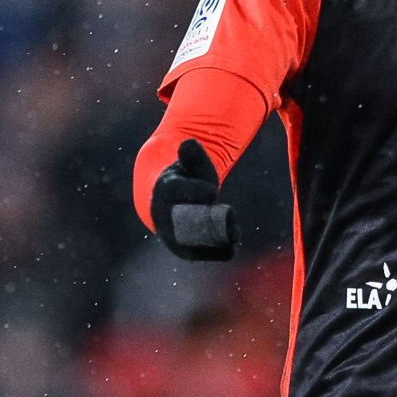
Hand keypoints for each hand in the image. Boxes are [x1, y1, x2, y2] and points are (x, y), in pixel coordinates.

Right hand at [150, 140, 238, 260]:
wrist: (169, 198)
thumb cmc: (186, 177)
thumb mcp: (190, 164)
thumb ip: (193, 155)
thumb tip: (187, 142)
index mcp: (165, 190)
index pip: (178, 191)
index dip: (195, 191)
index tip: (213, 192)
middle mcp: (162, 215)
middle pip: (184, 220)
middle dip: (206, 220)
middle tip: (229, 217)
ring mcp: (169, 232)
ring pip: (190, 240)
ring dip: (213, 240)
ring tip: (234, 235)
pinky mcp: (179, 246)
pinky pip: (194, 253)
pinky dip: (212, 252)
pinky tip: (230, 251)